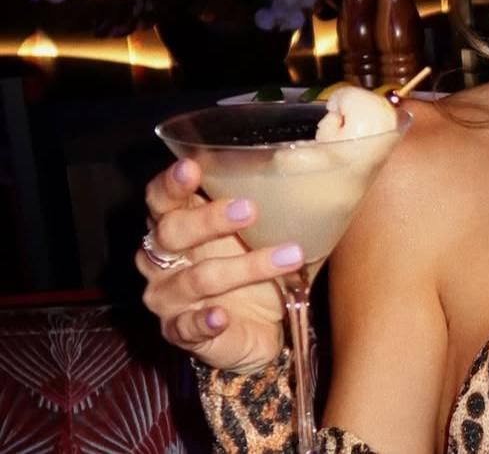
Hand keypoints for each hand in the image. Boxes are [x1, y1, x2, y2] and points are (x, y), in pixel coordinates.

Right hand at [137, 159, 303, 374]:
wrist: (257, 328)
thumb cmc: (252, 268)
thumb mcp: (259, 234)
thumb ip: (265, 204)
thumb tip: (315, 170)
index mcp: (176, 225)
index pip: (160, 198)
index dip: (171, 183)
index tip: (192, 167)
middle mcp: (161, 259)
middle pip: (171, 232)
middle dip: (208, 219)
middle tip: (249, 209)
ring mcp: (167, 298)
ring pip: (196, 278)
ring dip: (244, 267)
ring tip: (289, 257)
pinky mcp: (180, 332)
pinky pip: (186, 327)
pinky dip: (204, 321)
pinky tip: (222, 316)